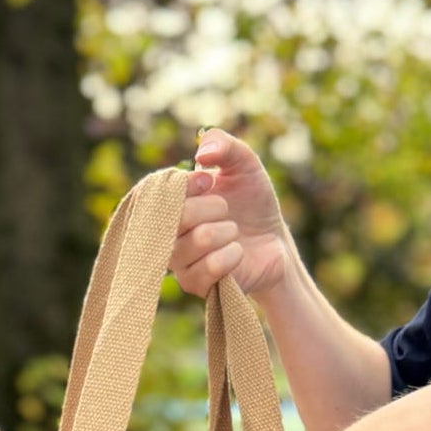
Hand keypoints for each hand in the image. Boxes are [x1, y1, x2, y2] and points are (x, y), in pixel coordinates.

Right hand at [171, 129, 290, 299]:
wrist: (274, 243)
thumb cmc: (253, 203)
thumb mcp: (243, 164)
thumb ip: (223, 145)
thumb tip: (202, 154)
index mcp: (170, 204)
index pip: (156, 193)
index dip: (188, 185)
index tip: (210, 180)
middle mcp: (166, 234)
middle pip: (177, 216)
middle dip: (213, 207)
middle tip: (226, 210)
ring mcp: (178, 262)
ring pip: (199, 239)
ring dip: (227, 231)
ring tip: (233, 233)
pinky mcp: (195, 285)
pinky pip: (212, 265)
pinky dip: (233, 254)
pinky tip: (237, 253)